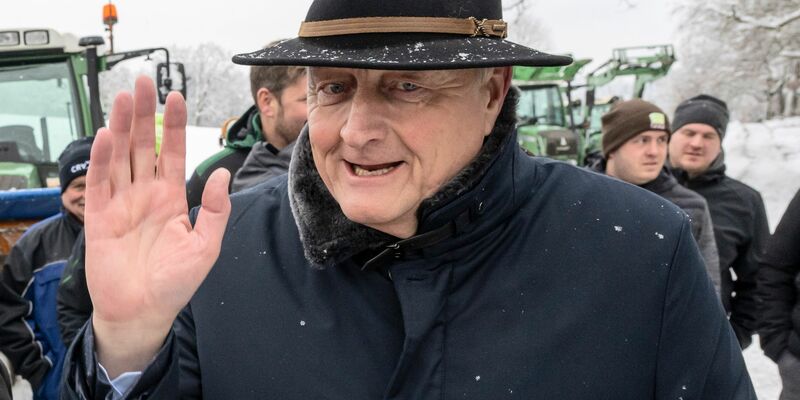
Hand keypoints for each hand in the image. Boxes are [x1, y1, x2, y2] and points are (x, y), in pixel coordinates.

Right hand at [85, 76, 230, 377]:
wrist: (143, 312)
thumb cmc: (176, 283)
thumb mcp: (206, 246)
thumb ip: (216, 210)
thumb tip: (222, 173)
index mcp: (172, 197)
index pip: (172, 152)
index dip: (173, 125)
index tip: (175, 97)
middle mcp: (146, 194)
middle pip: (143, 145)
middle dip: (143, 114)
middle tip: (143, 82)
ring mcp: (122, 203)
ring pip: (121, 156)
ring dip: (122, 126)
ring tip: (125, 96)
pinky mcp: (100, 217)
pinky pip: (101, 182)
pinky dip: (102, 159)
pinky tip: (107, 135)